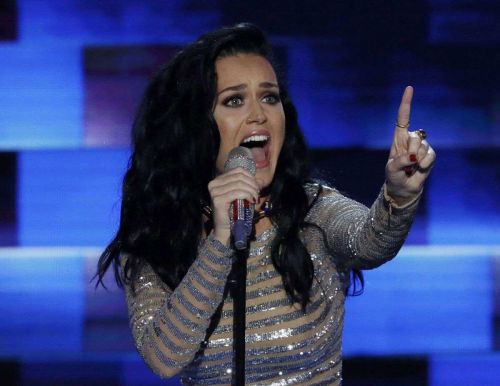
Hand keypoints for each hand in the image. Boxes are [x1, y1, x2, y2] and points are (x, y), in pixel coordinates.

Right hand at [207, 168, 260, 244]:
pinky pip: (237, 193)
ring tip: (256, 197)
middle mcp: (214, 184)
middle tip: (258, 193)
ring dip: (251, 190)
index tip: (257, 186)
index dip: (250, 176)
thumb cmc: (234, 212)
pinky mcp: (218, 200)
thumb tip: (261, 181)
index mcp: (218, 180)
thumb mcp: (241, 196)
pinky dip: (247, 195)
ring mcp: (214, 192)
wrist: (226, 228)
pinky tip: (251, 200)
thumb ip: (249, 186)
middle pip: (239, 177)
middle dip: (252, 184)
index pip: (238, 170)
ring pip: (239, 184)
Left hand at [385, 86, 435, 204]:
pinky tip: (419, 169)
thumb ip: (400, 162)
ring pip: (423, 147)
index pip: (403, 118)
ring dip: (416, 161)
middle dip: (409, 152)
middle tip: (405, 164)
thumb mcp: (391, 169)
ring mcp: (422, 147)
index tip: (409, 88)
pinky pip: (430, 156)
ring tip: (411, 167)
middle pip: (414, 137)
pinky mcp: (430, 155)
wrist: (403, 188)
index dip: (406, 103)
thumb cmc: (394, 176)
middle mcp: (411, 140)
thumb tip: (413, 157)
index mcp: (398, 138)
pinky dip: (424, 165)